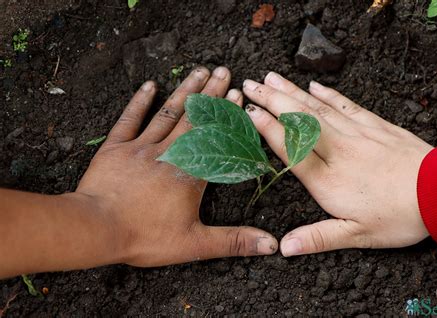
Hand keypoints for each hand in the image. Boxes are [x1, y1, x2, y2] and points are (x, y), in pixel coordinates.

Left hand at [77, 66, 276, 266]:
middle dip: (211, 93)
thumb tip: (271, 245)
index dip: (227, 115)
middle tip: (224, 70)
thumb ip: (234, 241)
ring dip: (184, 91)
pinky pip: (130, 119)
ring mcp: (141, 147)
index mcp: (189, 173)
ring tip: (200, 70)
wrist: (97, 229)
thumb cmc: (145, 236)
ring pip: (168, 113)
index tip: (238, 94)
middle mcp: (169, 153)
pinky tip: (150, 85)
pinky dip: (139, 102)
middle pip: (194, 118)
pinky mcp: (116, 148)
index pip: (214, 138)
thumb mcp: (195, 244)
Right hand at [242, 72, 431, 255]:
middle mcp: (337, 151)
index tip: (249, 111)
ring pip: (317, 108)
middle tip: (249, 84)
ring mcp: (356, 134)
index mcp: (328, 180)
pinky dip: (328, 94)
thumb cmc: (399, 217)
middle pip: (299, 120)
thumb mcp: (356, 236)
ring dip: (292, 91)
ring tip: (271, 77)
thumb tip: (284, 247)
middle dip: (272, 100)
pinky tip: (314, 85)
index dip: (268, 128)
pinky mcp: (374, 125)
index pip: (290, 148)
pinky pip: (346, 105)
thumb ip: (318, 238)